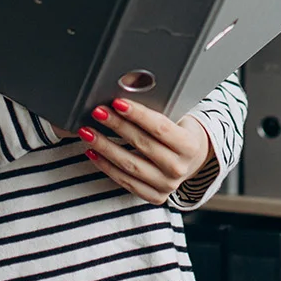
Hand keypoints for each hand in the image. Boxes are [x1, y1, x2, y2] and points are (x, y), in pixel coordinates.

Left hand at [76, 99, 215, 204]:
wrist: (193, 159)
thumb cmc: (180, 131)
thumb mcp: (178, 117)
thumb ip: (158, 106)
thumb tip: (128, 84)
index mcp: (190, 145)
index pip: (161, 128)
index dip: (138, 114)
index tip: (117, 102)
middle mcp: (180, 168)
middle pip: (142, 145)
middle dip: (117, 126)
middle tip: (97, 111)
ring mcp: (167, 185)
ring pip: (130, 165)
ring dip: (105, 147)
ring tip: (87, 132)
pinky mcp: (154, 196)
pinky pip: (126, 182)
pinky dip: (106, 166)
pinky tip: (93, 152)